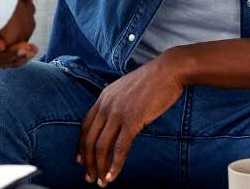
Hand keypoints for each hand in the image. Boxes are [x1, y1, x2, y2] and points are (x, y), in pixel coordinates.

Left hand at [78, 55, 185, 186]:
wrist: (168, 70)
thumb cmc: (152, 80)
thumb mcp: (126, 89)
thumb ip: (117, 103)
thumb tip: (116, 119)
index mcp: (103, 97)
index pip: (85, 126)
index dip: (81, 145)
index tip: (81, 160)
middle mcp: (106, 105)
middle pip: (89, 139)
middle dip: (87, 161)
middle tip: (90, 177)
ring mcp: (118, 113)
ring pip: (101, 146)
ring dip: (99, 167)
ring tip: (102, 181)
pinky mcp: (132, 120)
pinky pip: (120, 148)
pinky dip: (115, 164)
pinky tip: (113, 176)